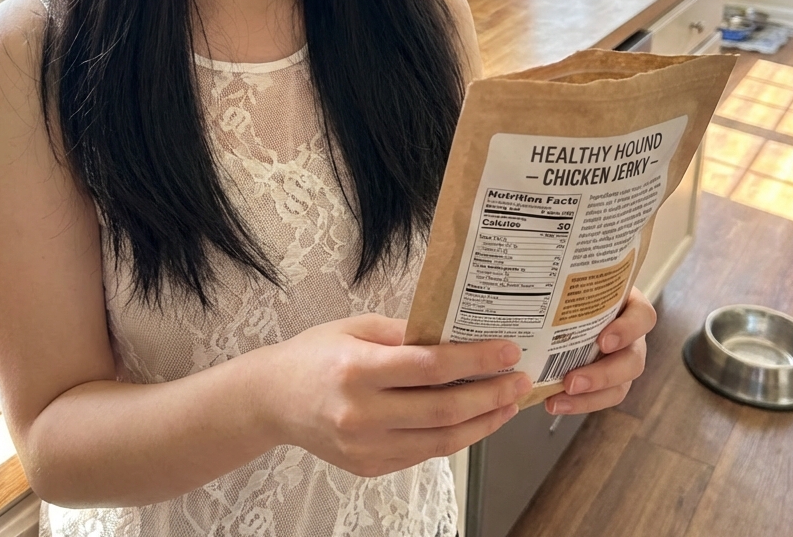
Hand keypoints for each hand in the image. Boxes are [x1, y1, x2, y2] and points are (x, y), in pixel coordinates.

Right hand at [254, 314, 531, 476]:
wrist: (272, 400)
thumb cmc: (314, 354)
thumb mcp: (354, 326)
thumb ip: (402, 331)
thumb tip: (452, 332)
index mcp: (357, 368)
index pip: (429, 366)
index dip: (474, 360)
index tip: (506, 351)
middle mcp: (362, 412)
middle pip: (443, 408)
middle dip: (491, 394)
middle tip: (520, 379)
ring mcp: (366, 446)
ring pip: (441, 440)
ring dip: (483, 422)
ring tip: (508, 403)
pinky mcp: (370, 467)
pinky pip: (424, 453)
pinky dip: (455, 437)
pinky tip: (474, 420)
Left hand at [545, 286, 656, 414]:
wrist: (573, 300)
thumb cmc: (580, 287)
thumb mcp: (582, 278)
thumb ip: (572, 279)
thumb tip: (539, 274)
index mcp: (630, 306)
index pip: (643, 317)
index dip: (627, 330)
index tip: (603, 341)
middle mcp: (632, 337)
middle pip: (633, 361)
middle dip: (603, 375)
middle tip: (572, 381)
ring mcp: (622, 360)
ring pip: (620, 386)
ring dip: (590, 397)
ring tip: (559, 399)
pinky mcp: (608, 379)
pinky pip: (601, 397)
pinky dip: (579, 403)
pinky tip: (554, 402)